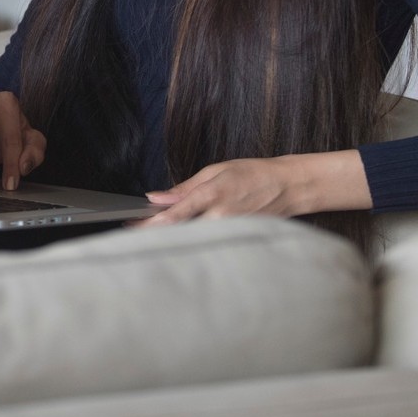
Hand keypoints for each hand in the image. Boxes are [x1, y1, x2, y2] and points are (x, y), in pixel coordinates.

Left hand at [134, 151, 371, 226]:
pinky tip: (181, 244)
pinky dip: (192, 245)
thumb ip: (184, 188)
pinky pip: (209, 246)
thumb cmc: (252, 174)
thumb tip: (157, 197)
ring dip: (171, 242)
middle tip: (131, 236)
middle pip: (180, 234)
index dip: (149, 224)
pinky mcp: (237, 241)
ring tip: (151, 241)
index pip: (174, 215)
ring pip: (193, 243)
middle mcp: (220, 217)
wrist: (288, 186)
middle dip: (154, 236)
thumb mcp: (215, 170)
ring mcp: (230, 232)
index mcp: (212, 194)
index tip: (130, 227)